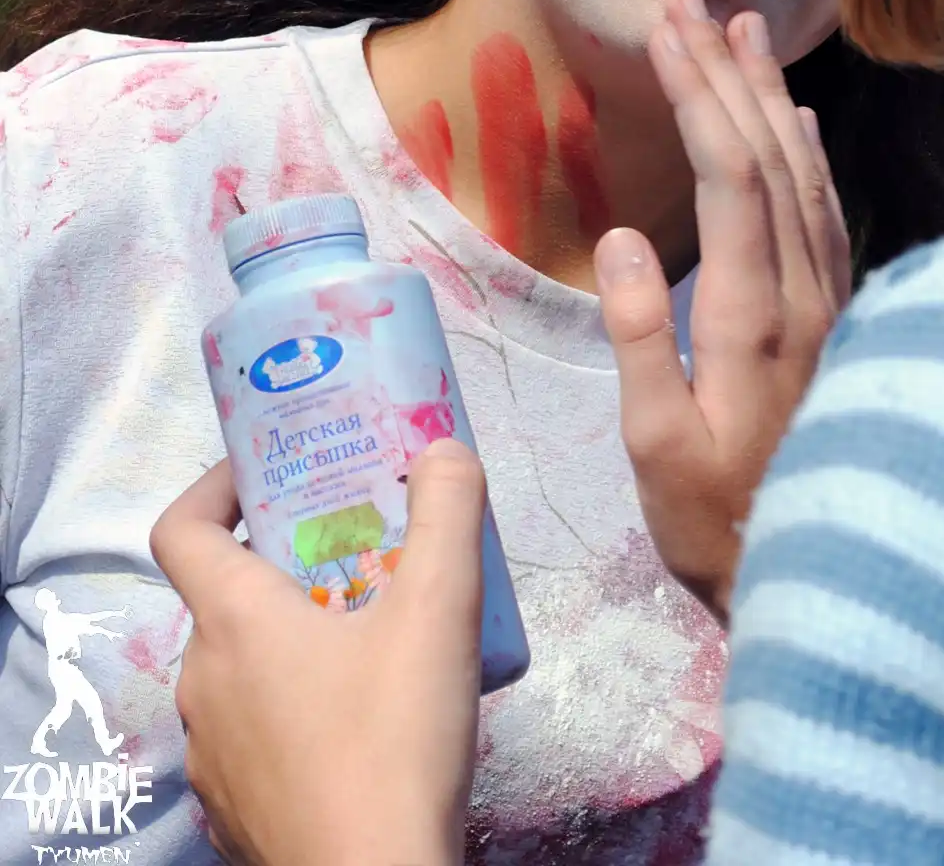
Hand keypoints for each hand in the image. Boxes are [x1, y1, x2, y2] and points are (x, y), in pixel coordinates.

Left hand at [150, 440, 485, 865]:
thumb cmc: (393, 741)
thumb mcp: (440, 610)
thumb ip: (447, 513)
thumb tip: (443, 450)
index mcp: (233, 622)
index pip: (178, 529)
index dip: (214, 488)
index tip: (268, 472)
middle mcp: (202, 682)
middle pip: (223, 598)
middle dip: (284, 563)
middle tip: (355, 551)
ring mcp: (210, 754)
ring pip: (239, 669)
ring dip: (290, 639)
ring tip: (368, 636)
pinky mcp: (232, 810)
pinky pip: (252, 735)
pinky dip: (291, 709)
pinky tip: (357, 722)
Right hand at [595, 0, 851, 624]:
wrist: (821, 569)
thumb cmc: (716, 520)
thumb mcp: (657, 447)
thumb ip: (644, 338)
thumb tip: (623, 235)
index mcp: (755, 314)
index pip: (731, 174)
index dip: (699, 91)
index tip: (667, 27)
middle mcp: (805, 292)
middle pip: (769, 154)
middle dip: (726, 70)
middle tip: (690, 1)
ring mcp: (829, 301)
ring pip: (804, 173)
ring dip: (769, 95)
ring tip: (741, 29)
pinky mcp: (836, 314)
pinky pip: (826, 208)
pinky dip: (806, 150)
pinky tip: (795, 120)